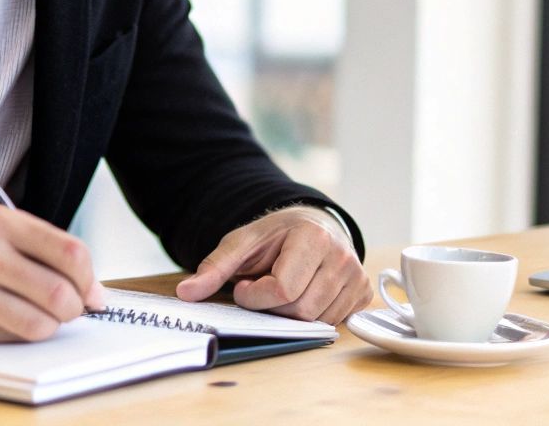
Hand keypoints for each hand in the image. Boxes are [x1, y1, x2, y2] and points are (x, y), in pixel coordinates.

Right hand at [0, 205, 107, 341]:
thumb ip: (44, 249)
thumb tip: (91, 291)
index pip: (70, 253)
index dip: (91, 279)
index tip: (93, 291)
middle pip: (59, 293)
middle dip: (75, 308)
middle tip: (71, 309)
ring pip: (38, 325)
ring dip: (49, 326)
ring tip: (40, 316)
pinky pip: (6, 339)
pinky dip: (16, 334)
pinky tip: (6, 319)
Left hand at [175, 206, 369, 324]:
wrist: (314, 226)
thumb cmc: (277, 236)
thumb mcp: (242, 243)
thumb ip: (214, 267)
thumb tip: (186, 293)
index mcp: (312, 236)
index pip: (282, 289)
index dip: (255, 296)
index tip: (246, 286)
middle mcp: (342, 256)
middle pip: (300, 310)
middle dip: (272, 308)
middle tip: (263, 290)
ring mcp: (357, 275)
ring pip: (316, 321)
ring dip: (291, 314)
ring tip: (284, 290)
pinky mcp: (362, 292)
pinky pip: (332, 322)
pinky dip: (312, 317)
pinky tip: (304, 296)